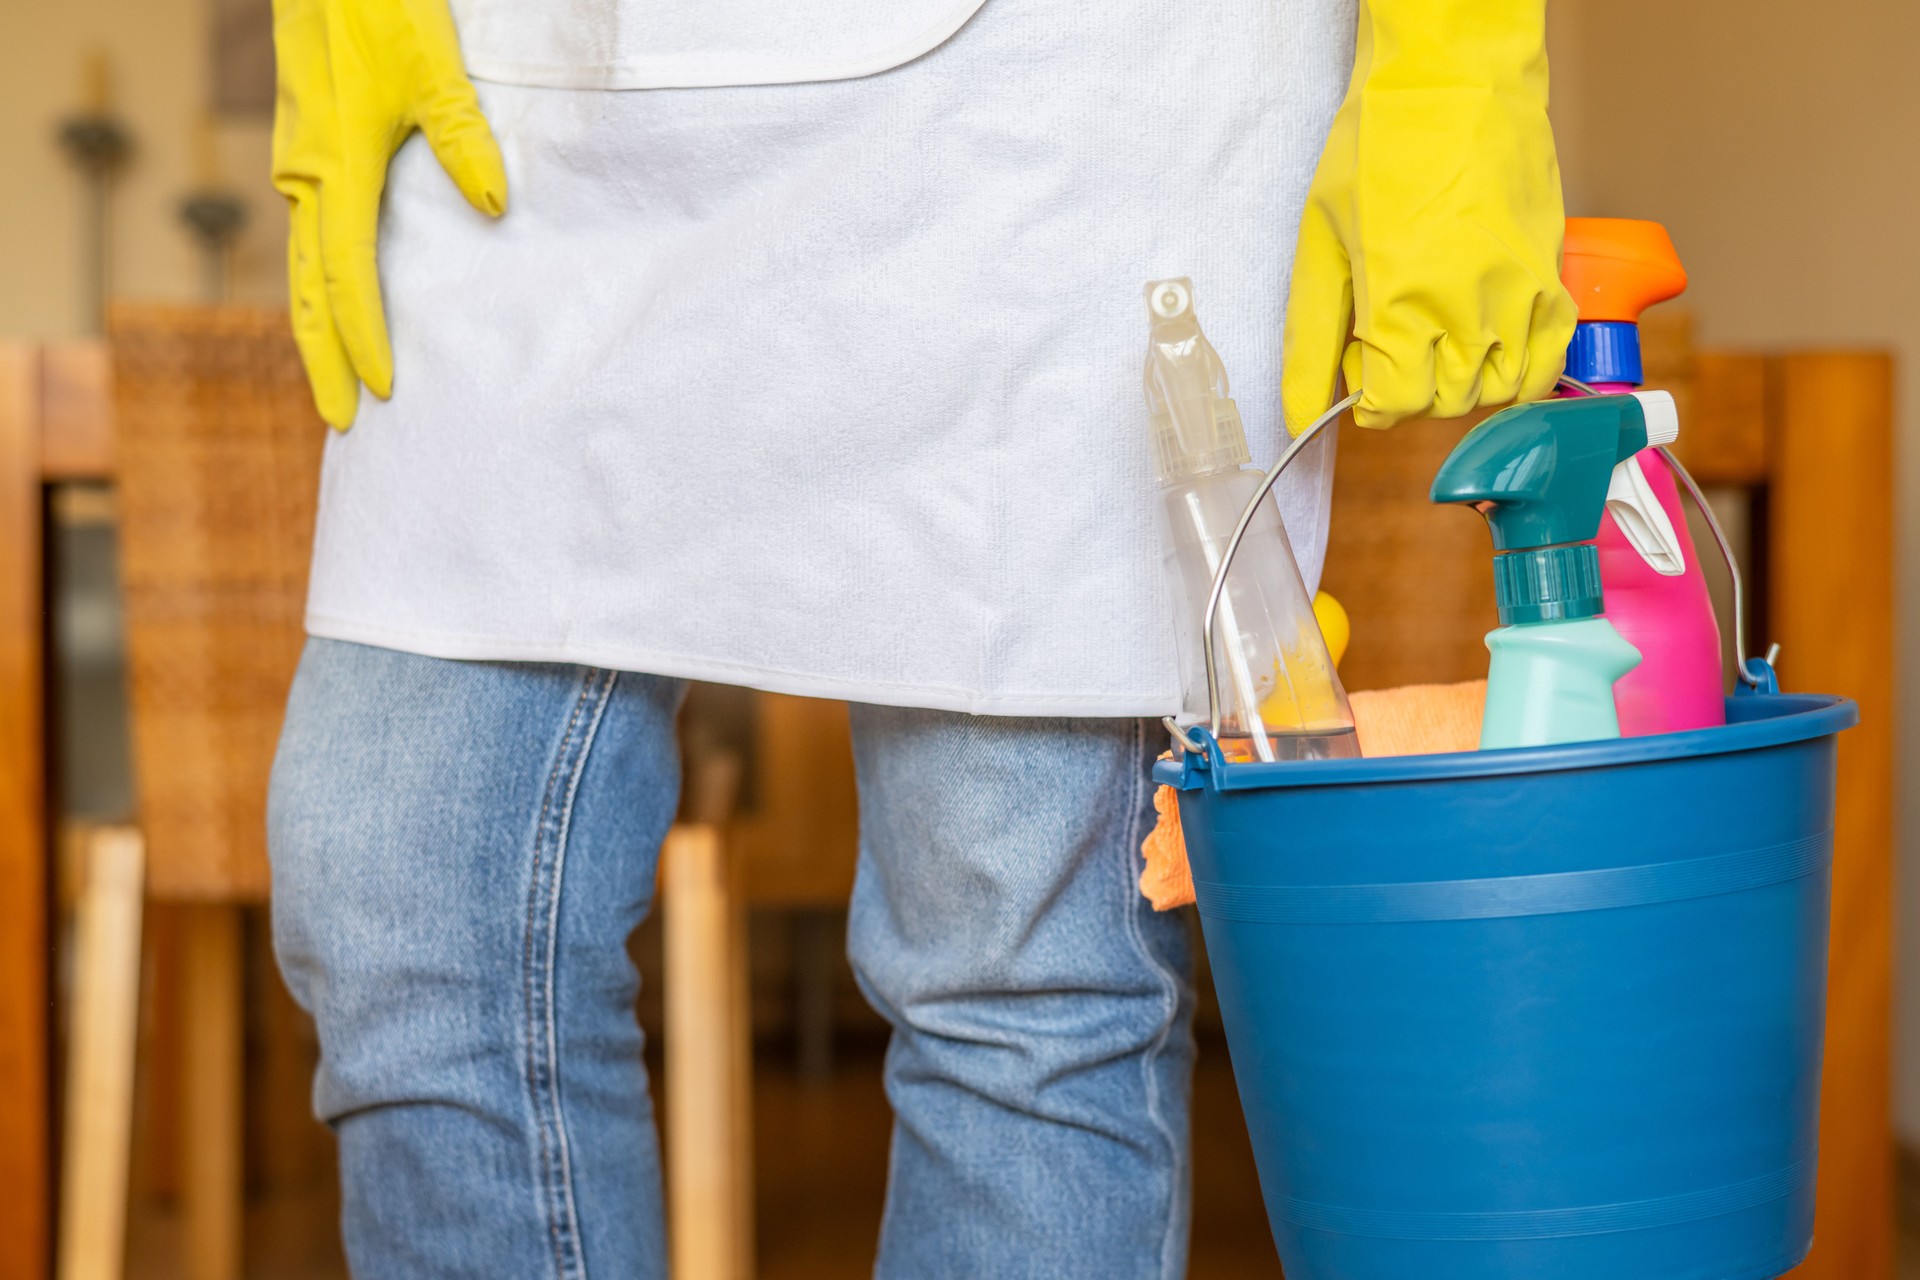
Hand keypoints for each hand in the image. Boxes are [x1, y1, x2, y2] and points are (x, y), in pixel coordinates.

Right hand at [270, 0, 506, 428]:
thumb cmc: (379, 8)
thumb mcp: (432, 65)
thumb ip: (464, 137)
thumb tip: (495, 207)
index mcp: (334, 166)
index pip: (346, 275)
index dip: (363, 336)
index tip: (382, 390)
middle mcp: (305, 177)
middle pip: (307, 291)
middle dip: (323, 360)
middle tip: (343, 425)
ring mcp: (300, 166)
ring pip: (300, 268)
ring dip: (318, 329)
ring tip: (340, 384)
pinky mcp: (308, 152)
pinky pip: (309, 238)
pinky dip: (320, 285)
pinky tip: (342, 306)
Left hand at [1280, 0, 1575, 432]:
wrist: (1455, 82)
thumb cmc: (1379, 150)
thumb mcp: (1321, 245)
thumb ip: (1311, 340)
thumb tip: (1299, 413)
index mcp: (1399, 300)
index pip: (1397, 404)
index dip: (1375, 401)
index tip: (1367, 374)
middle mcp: (1464, 305)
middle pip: (1446, 402)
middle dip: (1415, 392)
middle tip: (1397, 346)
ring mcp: (1516, 291)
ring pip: (1499, 388)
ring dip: (1466, 384)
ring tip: (1442, 343)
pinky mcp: (1551, 274)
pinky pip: (1550, 356)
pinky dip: (1524, 370)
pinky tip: (1492, 345)